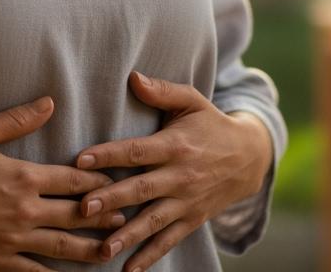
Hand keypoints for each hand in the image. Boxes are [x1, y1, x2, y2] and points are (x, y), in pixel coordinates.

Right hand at [0, 94, 129, 270]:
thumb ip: (18, 119)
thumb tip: (49, 103)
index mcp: (24, 176)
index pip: (73, 179)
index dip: (98, 180)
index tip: (117, 179)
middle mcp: (26, 210)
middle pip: (76, 215)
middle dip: (103, 216)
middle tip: (127, 216)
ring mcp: (13, 240)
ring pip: (62, 248)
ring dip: (89, 249)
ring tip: (111, 251)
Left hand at [72, 71, 273, 270]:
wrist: (249, 158)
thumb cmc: (210, 123)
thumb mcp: (191, 100)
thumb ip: (162, 90)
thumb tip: (132, 77)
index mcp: (175, 145)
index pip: (137, 150)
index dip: (109, 154)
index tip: (81, 158)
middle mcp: (180, 176)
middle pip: (141, 189)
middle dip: (112, 199)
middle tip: (83, 207)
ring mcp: (186, 201)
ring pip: (153, 221)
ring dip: (127, 236)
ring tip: (102, 248)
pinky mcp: (191, 220)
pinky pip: (168, 241)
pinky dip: (149, 257)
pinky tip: (128, 270)